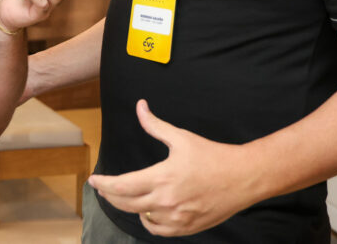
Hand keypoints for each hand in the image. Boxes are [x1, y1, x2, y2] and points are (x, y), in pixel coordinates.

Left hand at [86, 100, 254, 236]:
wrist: (244, 177)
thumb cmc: (213, 155)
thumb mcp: (181, 138)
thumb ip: (155, 125)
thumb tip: (140, 106)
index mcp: (161, 178)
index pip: (121, 186)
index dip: (102, 184)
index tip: (92, 180)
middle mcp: (166, 201)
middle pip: (125, 204)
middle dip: (109, 196)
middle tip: (102, 189)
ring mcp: (177, 218)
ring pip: (141, 218)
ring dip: (132, 207)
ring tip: (130, 195)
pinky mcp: (187, 228)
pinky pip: (158, 230)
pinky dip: (149, 221)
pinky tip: (149, 211)